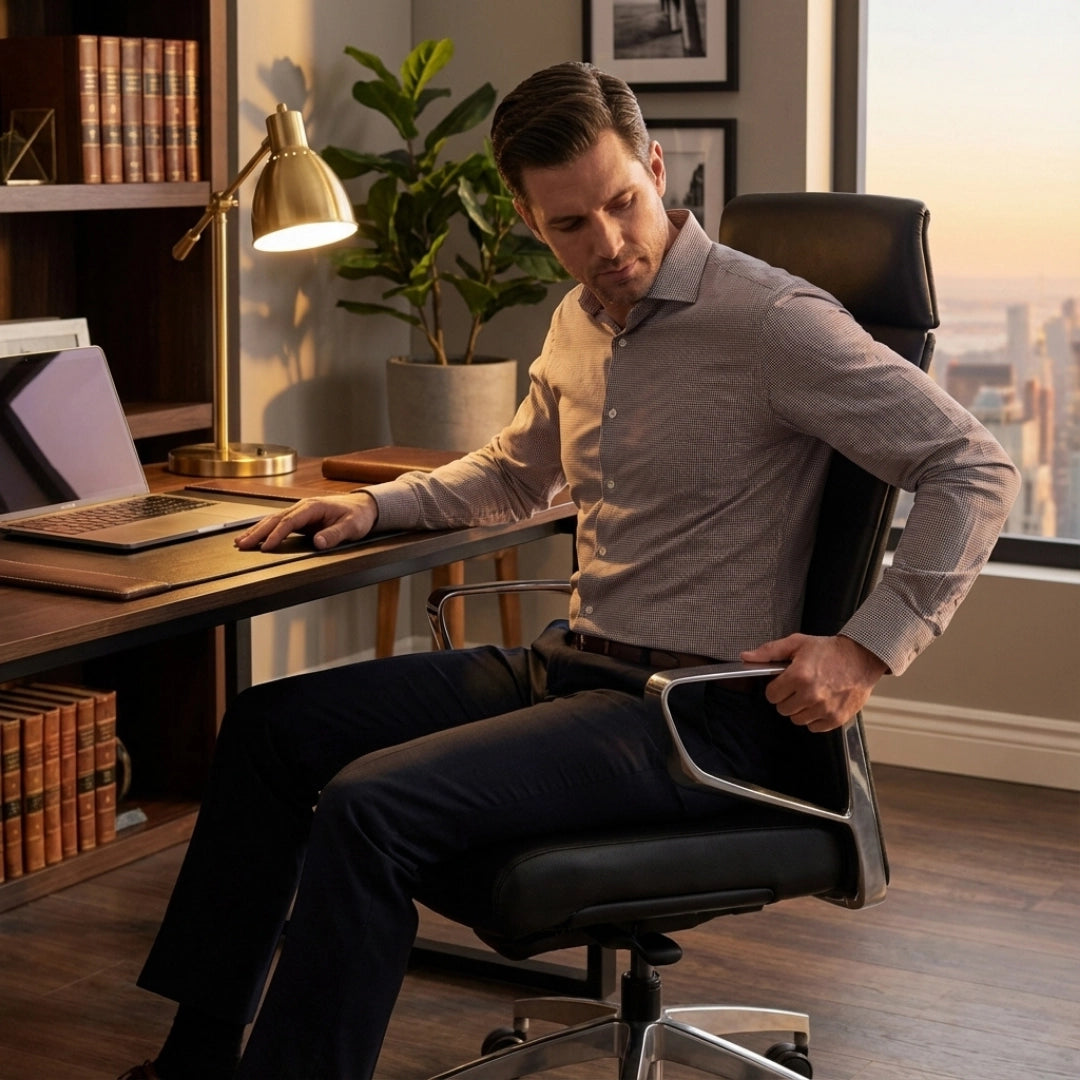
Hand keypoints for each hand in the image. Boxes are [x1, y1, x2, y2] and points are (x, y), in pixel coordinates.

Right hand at [235, 492, 378, 552]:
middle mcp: (303, 507)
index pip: (290, 521)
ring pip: (273, 520)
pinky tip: (253, 537)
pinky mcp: (300, 518)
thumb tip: (319, 543)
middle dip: (258, 532)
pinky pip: (278, 523)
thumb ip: (335, 534)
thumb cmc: (358, 515)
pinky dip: (264, 530)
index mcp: (314, 507)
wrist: (364, 506)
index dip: (277, 534)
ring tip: (240, 542)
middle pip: (275, 519)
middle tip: (242, 545)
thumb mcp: (352, 526)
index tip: (267, 546)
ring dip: (256, 531)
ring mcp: (300, 512)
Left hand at [740, 634, 886, 732]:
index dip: (775, 688)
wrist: (862, 658)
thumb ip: (769, 651)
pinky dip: (815, 718)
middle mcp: (811, 694)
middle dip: (787, 698)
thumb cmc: (829, 650)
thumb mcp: (797, 643)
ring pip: (797, 720)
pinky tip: (821, 703)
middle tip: (799, 687)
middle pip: (783, 709)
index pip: (771, 695)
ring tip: (811, 694)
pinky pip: (814, 728)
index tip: (783, 683)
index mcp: (799, 676)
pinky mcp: (836, 718)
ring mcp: (825, 708)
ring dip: (800, 709)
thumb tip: (746, 657)